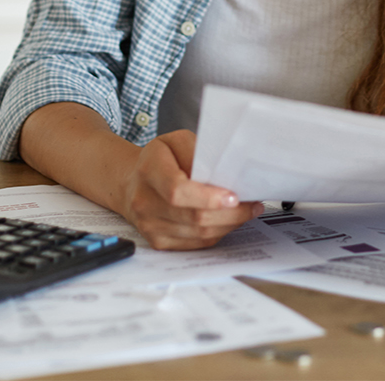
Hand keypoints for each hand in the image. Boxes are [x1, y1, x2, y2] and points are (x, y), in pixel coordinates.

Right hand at [120, 130, 262, 249]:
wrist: (133, 183)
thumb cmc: (160, 160)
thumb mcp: (176, 142)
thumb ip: (197, 152)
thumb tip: (222, 173)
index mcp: (149, 171)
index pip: (177, 191)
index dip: (208, 197)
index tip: (233, 196)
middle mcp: (144, 201)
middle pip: (193, 217)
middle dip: (230, 213)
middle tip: (250, 203)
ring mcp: (149, 225)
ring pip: (199, 234)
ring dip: (228, 224)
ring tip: (244, 210)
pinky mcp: (158, 242)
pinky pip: (197, 243)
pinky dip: (218, 233)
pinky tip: (228, 220)